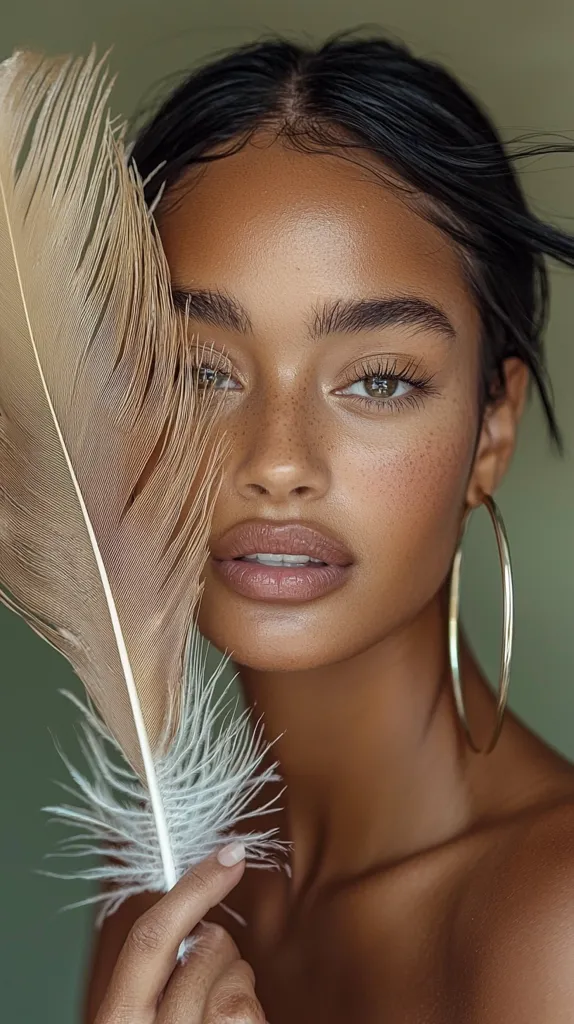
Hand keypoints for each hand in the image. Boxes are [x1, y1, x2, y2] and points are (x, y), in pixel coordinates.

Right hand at [94, 842, 266, 1022]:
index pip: (148, 939)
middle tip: (211, 977)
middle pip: (203, 952)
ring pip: (233, 984)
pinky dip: (254, 1015)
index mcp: (117, 1020)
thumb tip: (196, 910)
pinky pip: (248, 1014)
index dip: (191, 889)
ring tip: (222, 1015)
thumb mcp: (149, 1008)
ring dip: (238, 986)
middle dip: (219, 948)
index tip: (229, 854)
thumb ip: (162, 966)